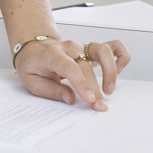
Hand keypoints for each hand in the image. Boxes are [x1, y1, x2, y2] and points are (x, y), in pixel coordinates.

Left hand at [13, 37, 131, 111]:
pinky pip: (113, 46)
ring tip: (109, 89)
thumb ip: (52, 91)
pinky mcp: (91, 48)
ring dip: (111, 70)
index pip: (70, 67)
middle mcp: (70, 47)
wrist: (34, 48)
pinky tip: (119, 70)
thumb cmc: (33, 65)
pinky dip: (120, 56)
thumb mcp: (32, 81)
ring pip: (104, 50)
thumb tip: (71, 99)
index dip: (81, 83)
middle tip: (99, 106)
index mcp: (53, 54)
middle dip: (95, 88)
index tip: (89, 99)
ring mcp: (82, 46)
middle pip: (87, 66)